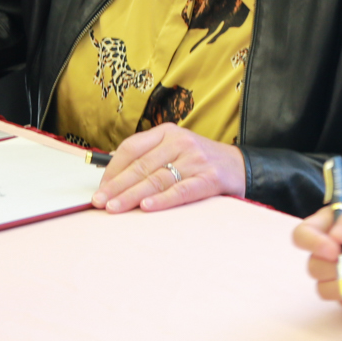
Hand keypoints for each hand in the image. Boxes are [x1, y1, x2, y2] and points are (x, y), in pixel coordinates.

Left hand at [91, 125, 246, 212]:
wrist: (242, 166)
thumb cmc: (201, 161)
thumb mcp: (175, 149)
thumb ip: (149, 156)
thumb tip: (112, 172)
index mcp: (168, 132)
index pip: (132, 148)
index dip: (113, 169)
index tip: (100, 187)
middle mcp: (180, 142)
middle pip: (141, 166)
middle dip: (117, 186)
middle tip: (99, 201)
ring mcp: (196, 160)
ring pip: (157, 179)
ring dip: (132, 196)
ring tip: (114, 208)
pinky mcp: (210, 179)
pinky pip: (181, 191)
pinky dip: (162, 200)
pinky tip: (146, 207)